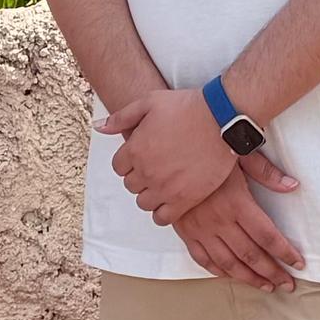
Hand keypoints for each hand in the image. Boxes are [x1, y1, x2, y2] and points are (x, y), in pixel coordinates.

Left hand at [103, 86, 241, 227]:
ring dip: (150, 194)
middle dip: (140, 177)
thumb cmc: (186, 107)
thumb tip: (98, 127)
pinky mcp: (185, 199)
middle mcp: (146, 172)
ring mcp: (165, 188)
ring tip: (164, 183)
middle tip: (156, 167)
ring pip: (144, 203)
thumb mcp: (149, 102)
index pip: (119, 167)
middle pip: (131, 185)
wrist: (221, 118)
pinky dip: (163, 212)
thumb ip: (121, 117)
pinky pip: (163, 218)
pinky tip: (171, 200)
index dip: (130, 161)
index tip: (143, 156)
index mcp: (134, 149)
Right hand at [174, 163, 307, 288]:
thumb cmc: (209, 150)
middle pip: (251, 255)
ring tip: (266, 286)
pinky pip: (203, 259)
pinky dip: (219, 271)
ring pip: (228, 263)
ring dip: (249, 278)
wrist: (169, 153)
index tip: (298, 263)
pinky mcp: (186, 232)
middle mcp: (219, 221)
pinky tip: (232, 275)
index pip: (267, 236)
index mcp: (237, 203)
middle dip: (273, 272)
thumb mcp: (241, 155)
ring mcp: (201, 229)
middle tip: (288, 284)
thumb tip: (292, 186)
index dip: (285, 253)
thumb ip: (267, 173)